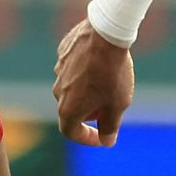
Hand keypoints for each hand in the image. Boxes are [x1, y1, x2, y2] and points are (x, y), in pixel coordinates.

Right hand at [54, 20, 134, 146]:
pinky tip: (101, 64)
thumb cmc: (112, 73)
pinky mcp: (62, 54)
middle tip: (109, 109)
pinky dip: (84, 72)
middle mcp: (58, 92)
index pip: (72, 132)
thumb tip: (106, 141)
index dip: (87, 138)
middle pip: (71, 110)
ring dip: (86, 92)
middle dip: (89, 114)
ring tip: (108, 84)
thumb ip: (110, 126)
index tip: (101, 137)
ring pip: (71, 88)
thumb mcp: (117, 105)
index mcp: (68, 109)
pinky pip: (72, 68)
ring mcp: (58, 71)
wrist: (105, 34)